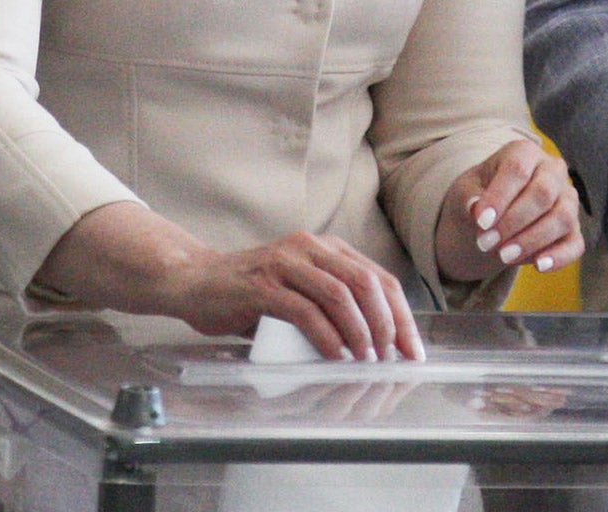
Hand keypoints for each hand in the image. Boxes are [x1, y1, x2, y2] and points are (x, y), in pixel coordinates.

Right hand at [156, 232, 423, 361]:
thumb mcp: (299, 289)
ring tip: (368, 359)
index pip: (377, 278)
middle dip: (387, 323)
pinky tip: (336, 355)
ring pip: (339, 294)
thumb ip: (329, 302)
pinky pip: (304, 310)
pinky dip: (325, 336)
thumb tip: (374, 343)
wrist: (195, 281)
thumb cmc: (250, 293)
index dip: (400, 313)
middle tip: (396, 357)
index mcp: (326, 248)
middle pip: (365, 283)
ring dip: (359, 330)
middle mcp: (309, 248)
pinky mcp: (262, 285)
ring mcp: (285, 264)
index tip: (412, 347)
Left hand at [437, 139, 582, 282]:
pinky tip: (539, 266)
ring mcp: (567, 199)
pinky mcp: (574, 229)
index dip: (500, 196)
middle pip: (543, 193)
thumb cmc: (479, 193)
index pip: (518, 169)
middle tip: (485, 243)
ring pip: (562, 217)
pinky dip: (560, 257)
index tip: (481, 222)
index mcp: (525, 152)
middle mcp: (553, 171)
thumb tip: (474, 208)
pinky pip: (575, 243)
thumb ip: (468, 197)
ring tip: (503, 257)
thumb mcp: (465, 190)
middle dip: (513, 222)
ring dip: (532, 240)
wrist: (492, 213)